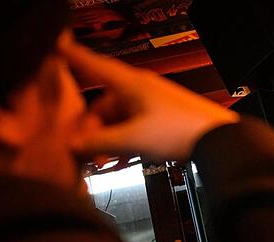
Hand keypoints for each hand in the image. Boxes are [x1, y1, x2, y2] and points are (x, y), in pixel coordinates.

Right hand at [59, 37, 238, 161]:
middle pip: (102, 104)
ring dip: (107, 140)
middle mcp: (139, 89)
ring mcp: (151, 104)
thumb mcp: (133, 139)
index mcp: (130, 84)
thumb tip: (74, 145)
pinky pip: (133, 127)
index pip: (93, 65)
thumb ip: (100, 143)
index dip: (72, 57)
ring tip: (103, 162)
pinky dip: (123, 142)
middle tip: (85, 153)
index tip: (54, 48)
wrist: (219, 140)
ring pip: (117, 119)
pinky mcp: (161, 119)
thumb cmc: (180, 131)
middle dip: (91, 129)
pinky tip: (119, 161)